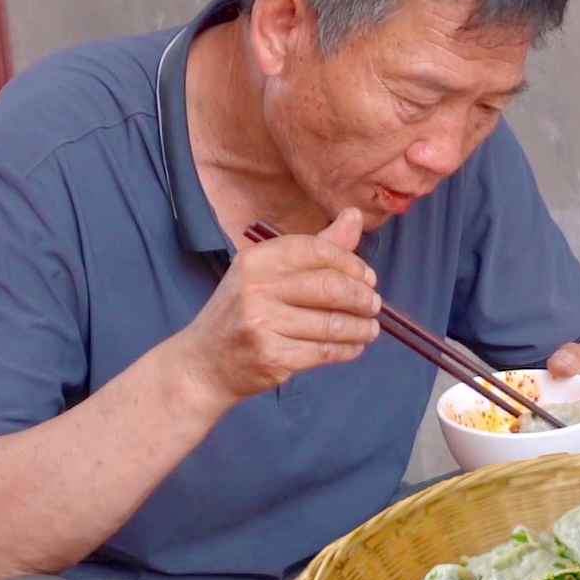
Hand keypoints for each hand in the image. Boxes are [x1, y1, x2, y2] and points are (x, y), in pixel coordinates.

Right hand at [183, 209, 381, 402]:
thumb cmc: (241, 314)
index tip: (368, 277)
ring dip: (361, 327)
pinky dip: (349, 349)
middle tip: (374, 304)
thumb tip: (354, 216)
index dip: (352, 263)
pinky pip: (325, 351)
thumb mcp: (267, 274)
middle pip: (329, 286)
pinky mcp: (273, 357)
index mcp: (256, 259)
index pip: (317, 250)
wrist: (205, 364)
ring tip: (371, 328)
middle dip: (362, 296)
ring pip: (332, 323)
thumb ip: (315, 248)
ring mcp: (263, 324)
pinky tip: (356, 345)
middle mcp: (256, 288)